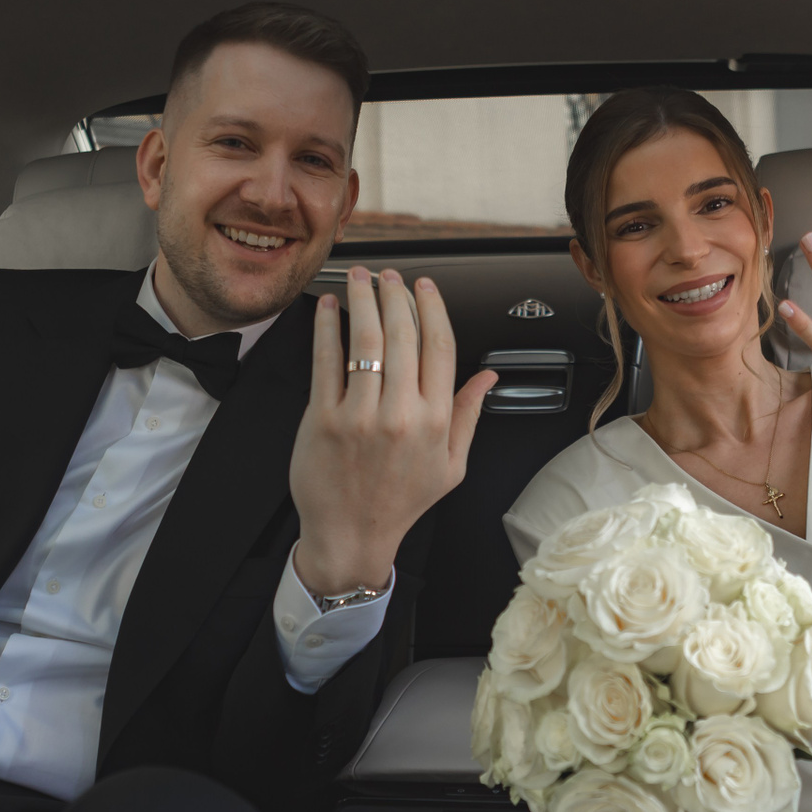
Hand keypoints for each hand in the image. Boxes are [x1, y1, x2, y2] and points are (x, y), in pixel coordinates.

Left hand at [290, 267, 495, 595]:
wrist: (351, 536)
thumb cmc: (400, 503)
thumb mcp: (451, 466)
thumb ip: (469, 416)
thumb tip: (489, 376)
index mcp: (435, 421)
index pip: (440, 347)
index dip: (432, 309)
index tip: (425, 287)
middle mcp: (401, 414)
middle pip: (402, 335)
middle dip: (395, 295)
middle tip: (389, 275)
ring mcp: (360, 415)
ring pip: (364, 341)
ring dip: (362, 300)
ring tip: (360, 278)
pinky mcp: (322, 419)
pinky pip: (326, 362)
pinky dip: (326, 328)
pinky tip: (327, 309)